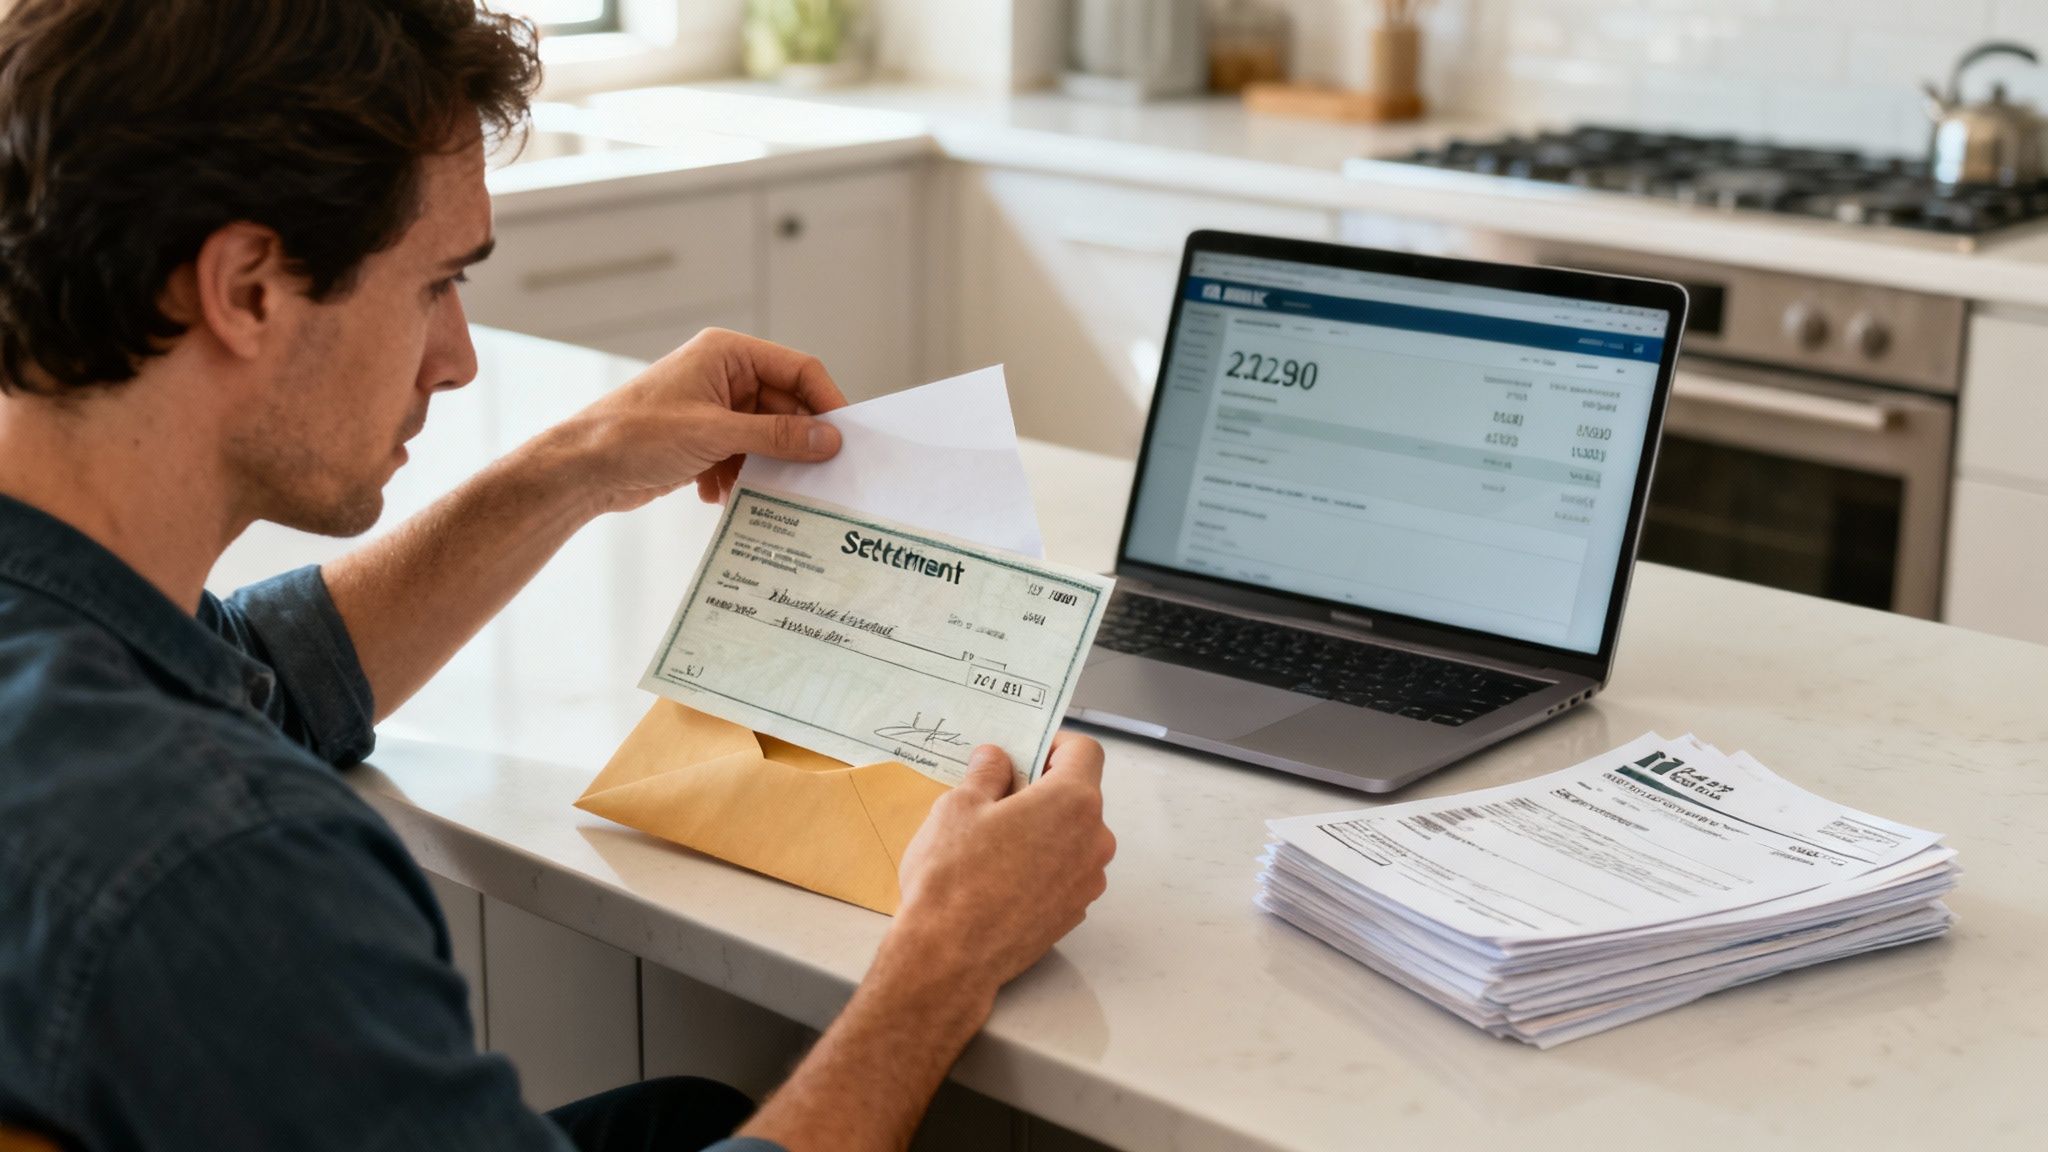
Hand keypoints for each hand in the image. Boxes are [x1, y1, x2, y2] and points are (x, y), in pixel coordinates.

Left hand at [552, 328, 847, 513]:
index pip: (798, 370)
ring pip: (765, 439)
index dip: (826, 402)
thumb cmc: (634, 435)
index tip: (846, 440)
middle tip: (814, 479)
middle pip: (785, 409)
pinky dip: (737, 479)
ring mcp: (714, 409)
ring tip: (755, 490)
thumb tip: (828, 440)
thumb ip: (776, 437)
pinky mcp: (704, 440)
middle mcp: (725, 376)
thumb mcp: (714, 434)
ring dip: (763, 468)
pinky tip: (717, 494)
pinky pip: (743, 458)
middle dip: (792, 445)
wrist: (581, 469)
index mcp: (728, 354)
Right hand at [884, 733, 1116, 1008]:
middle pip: (1079, 796)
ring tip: (992, 840)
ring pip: (1071, 837)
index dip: (1055, 743)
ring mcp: (1087, 882)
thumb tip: (996, 759)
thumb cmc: (954, 877)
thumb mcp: (958, 806)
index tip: (1025, 750)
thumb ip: (986, 773)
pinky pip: (1063, 872)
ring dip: (1042, 829)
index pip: (1084, 751)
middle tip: (996, 795)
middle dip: (1042, 788)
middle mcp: (1094, 841)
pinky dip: (1041, 864)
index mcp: (1073, 802)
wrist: (949, 958)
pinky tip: (999, 876)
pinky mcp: (1073, 914)